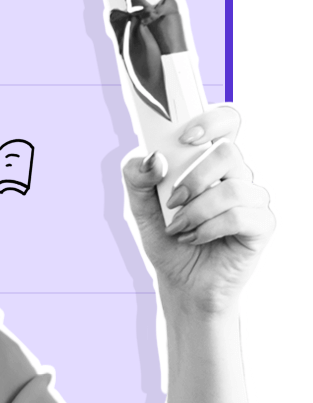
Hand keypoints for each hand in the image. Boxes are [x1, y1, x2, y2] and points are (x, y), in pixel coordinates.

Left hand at [122, 106, 279, 314]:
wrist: (184, 283)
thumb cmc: (169, 240)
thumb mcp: (141, 208)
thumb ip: (137, 179)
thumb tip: (154, 159)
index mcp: (215, 161)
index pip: (230, 121)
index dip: (213, 120)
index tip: (187, 137)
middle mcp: (242, 175)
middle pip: (230, 151)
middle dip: (193, 178)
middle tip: (172, 202)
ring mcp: (258, 199)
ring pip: (233, 188)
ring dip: (196, 211)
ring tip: (180, 228)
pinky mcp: (265, 225)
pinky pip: (240, 216)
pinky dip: (209, 228)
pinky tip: (196, 238)